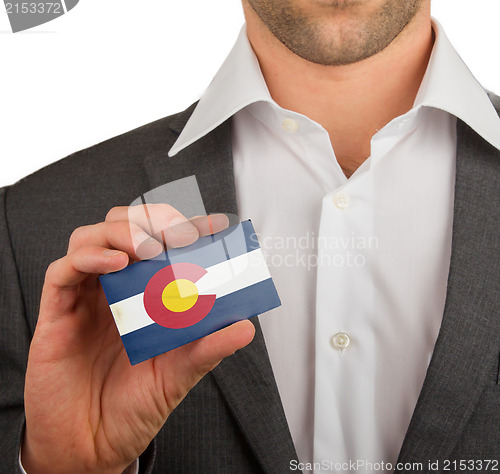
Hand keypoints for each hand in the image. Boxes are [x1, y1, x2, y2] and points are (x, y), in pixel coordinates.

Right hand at [22, 205, 254, 473]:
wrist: (92, 446)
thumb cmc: (133, 406)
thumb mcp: (179, 374)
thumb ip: (208, 348)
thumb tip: (245, 327)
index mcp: (145, 296)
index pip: (163, 245)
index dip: (188, 228)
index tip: (216, 225)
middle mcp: (115, 289)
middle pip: (124, 228)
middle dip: (152, 220)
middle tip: (178, 233)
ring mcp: (85, 297)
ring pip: (91, 237)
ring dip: (121, 231)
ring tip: (148, 248)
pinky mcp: (57, 313)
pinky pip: (63, 271)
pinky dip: (88, 258)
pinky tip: (115, 264)